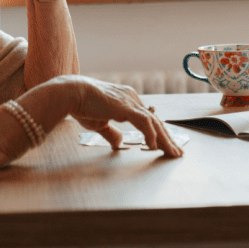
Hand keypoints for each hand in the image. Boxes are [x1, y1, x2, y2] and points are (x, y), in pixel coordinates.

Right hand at [62, 76, 183, 156]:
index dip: (159, 132)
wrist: (71, 93)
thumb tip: (119, 142)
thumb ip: (112, 132)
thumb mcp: (100, 123)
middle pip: (156, 121)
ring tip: (173, 154)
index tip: (167, 145)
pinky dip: (150, 134)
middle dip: (168, 138)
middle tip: (177, 153)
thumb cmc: (82, 106)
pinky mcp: (125, 107)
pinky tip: (154, 147)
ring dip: (165, 140)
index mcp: (127, 100)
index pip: (148, 118)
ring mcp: (130, 101)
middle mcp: (132, 98)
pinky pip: (144, 122)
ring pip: (154, 122)